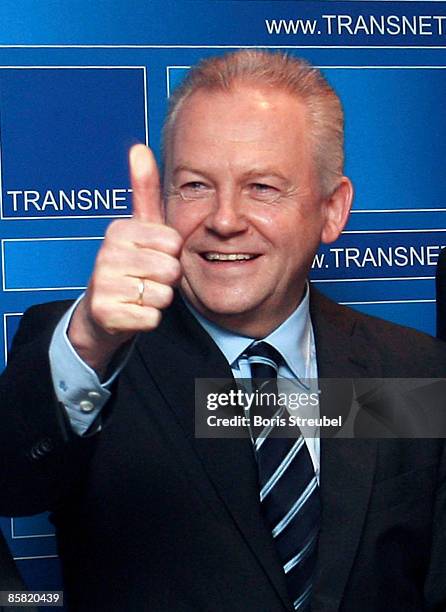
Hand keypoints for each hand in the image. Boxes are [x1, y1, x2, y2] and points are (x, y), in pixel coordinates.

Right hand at [68, 144, 182, 373]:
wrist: (103, 310)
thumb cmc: (132, 265)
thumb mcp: (140, 227)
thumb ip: (144, 189)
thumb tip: (139, 148)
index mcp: (119, 230)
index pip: (174, 243)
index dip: (171, 254)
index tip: (154, 255)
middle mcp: (106, 254)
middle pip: (171, 269)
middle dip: (167, 278)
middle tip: (147, 278)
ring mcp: (104, 285)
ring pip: (163, 295)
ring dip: (158, 299)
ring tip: (140, 294)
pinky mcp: (106, 314)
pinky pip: (152, 318)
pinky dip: (148, 319)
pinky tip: (133, 311)